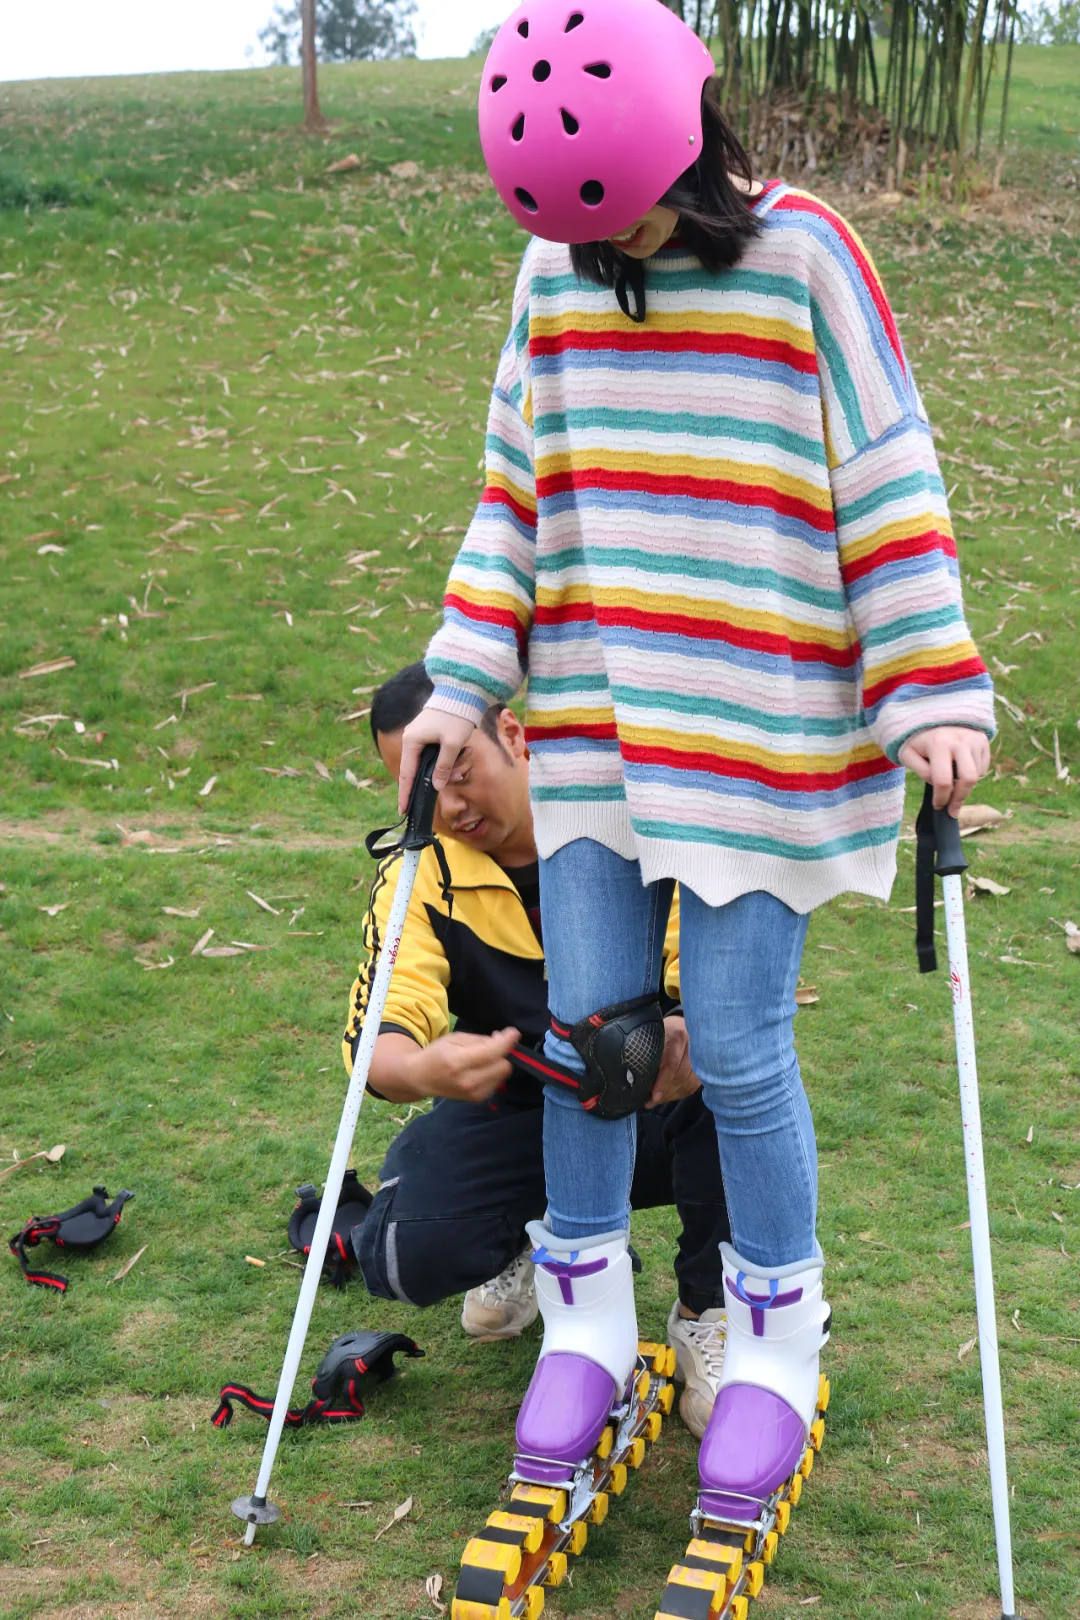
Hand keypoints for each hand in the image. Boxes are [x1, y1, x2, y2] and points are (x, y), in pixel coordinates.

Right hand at [397, 708, 476, 813]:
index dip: (405, 794)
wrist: (462, 692)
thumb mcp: (452, 744)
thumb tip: (436, 787)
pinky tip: (464, 750)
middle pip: (421, 770)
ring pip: (432, 763)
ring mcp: (420, 737)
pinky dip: (450, 757)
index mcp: (411, 741)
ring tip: (467, 753)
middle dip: (440, 776)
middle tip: (458, 774)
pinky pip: (438, 754)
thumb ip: (443, 767)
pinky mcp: (430, 735)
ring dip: (450, 764)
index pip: (407, 774)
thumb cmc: (455, 716)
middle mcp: (412, 740)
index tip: (403, 810)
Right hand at [403, 1027, 519, 1102]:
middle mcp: (467, 1081)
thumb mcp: (454, 1038)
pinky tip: (482, 1068)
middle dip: (502, 1052)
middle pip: (503, 1066)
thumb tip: (503, 1040)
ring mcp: (473, 1093)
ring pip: (502, 1075)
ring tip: (484, 1057)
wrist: (421, 1078)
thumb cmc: (437, 1054)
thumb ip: (480, 1040)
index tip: (513, 1032)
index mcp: (458, 1062)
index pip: (492, 1052)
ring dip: (498, 1063)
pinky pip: (497, 1082)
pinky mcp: (477, 1099)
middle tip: (494, 1044)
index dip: (506, 1041)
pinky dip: (494, 1073)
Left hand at [646, 1016, 701, 1108]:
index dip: (663, 1082)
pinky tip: (670, 1095)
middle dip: (665, 1092)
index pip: (671, 1063)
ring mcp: (701, 1056)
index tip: (654, 1096)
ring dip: (672, 1094)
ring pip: (687, 1083)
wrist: (683, 1024)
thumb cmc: (663, 1031)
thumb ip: (648, 1052)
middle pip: (680, 1076)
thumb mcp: (654, 1035)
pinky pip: (693, 1085)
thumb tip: (638, 1078)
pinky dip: (681, 1093)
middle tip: (651, 1100)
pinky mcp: (704, 1066)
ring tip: (657, 1099)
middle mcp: (692, 1046)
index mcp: (676, 1036)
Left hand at [898, 726, 990, 815]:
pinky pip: (982, 767)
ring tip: (951, 780)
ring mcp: (974, 739)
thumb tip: (940, 787)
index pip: (943, 781)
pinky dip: (972, 773)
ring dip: (964, 784)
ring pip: (976, 775)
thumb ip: (922, 772)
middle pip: (968, 780)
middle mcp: (960, 741)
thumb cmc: (918, 739)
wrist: (934, 714)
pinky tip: (959, 767)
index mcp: (938, 744)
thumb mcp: (909, 754)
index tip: (939, 806)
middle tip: (952, 810)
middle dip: (960, 799)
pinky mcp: (983, 740)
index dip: (942, 798)